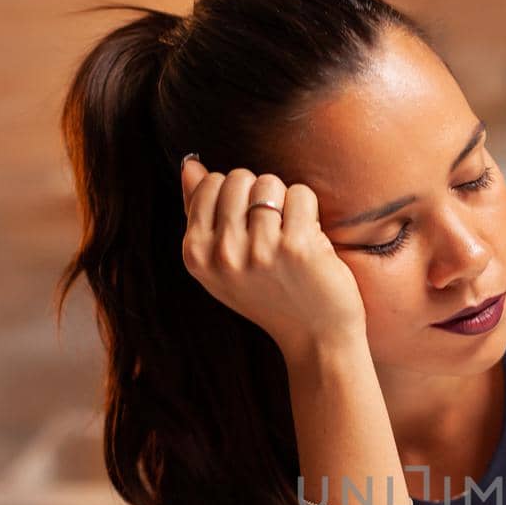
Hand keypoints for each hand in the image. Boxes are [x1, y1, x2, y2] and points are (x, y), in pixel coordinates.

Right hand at [178, 157, 367, 358]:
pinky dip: (310, 211)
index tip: (249, 227)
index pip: (210, 184)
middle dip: (260, 195)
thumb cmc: (272, 295)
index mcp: (195, 254)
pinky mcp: (296, 247)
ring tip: (290, 238)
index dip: (236, 196)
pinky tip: (310, 242)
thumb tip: (190, 165)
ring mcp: (258, 251)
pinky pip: (301, 194)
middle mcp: (222, 254)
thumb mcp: (222, 262)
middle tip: (273, 233)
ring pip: (270, 183)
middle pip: (239, 178)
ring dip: (287, 204)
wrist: (315, 339)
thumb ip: (201, 211)